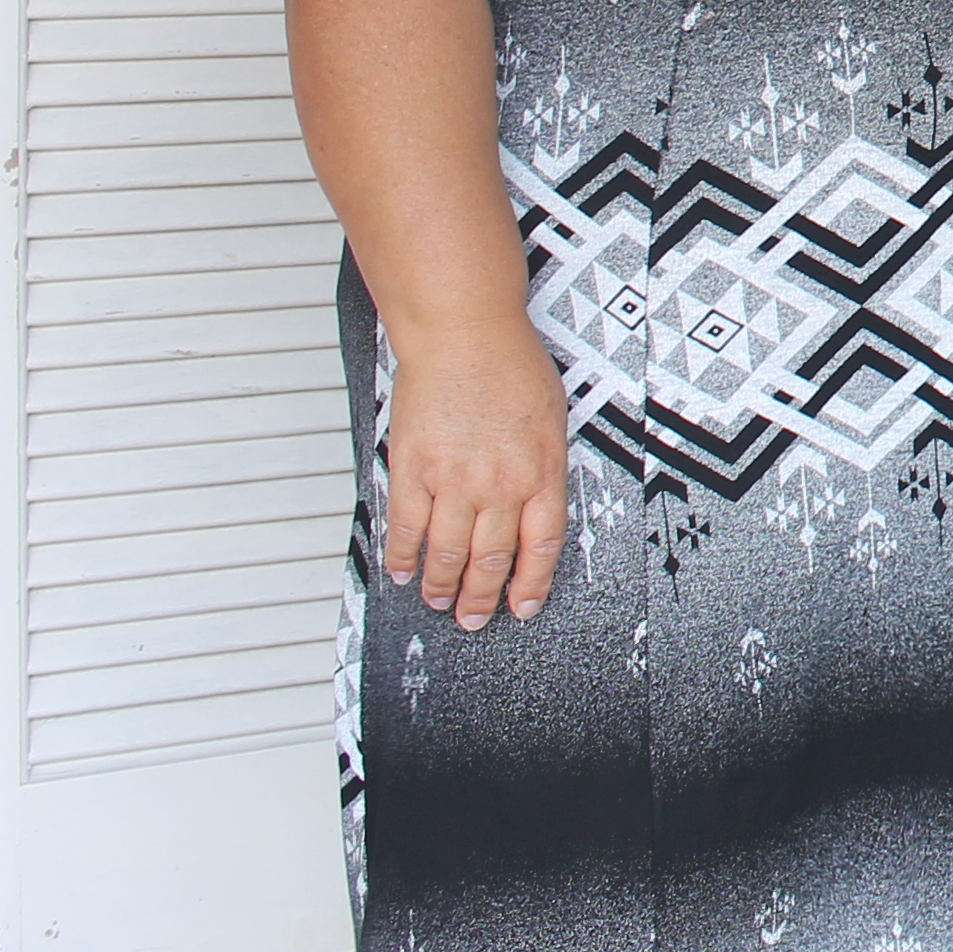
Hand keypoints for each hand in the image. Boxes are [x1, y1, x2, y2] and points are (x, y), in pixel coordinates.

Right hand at [382, 325, 570, 629]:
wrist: (465, 332)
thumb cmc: (510, 363)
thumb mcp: (550, 419)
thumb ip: (543, 466)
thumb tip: (536, 506)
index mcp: (542, 472)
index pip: (542, 547)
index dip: (531, 584)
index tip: (523, 607)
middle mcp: (500, 484)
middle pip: (492, 560)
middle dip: (482, 599)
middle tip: (475, 618)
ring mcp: (454, 480)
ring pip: (447, 553)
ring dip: (442, 586)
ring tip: (438, 602)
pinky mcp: (413, 469)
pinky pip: (406, 527)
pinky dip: (403, 556)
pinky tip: (402, 571)